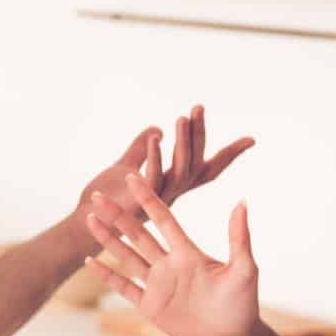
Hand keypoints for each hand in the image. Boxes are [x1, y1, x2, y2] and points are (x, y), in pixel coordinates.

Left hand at [78, 105, 253, 220]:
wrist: (83, 229)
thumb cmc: (107, 201)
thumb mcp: (124, 168)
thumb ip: (140, 149)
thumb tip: (155, 130)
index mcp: (175, 187)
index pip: (208, 167)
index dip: (229, 154)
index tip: (252, 139)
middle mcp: (172, 195)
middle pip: (194, 162)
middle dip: (198, 134)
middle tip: (198, 106)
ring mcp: (158, 201)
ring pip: (178, 170)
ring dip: (180, 143)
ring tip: (181, 118)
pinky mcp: (140, 205)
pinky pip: (153, 178)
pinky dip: (153, 157)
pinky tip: (154, 137)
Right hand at [84, 174, 259, 335]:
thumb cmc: (244, 303)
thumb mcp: (245, 268)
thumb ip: (239, 237)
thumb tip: (242, 202)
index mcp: (189, 252)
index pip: (164, 220)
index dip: (148, 199)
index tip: (133, 177)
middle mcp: (169, 264)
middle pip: (138, 234)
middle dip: (118, 215)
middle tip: (97, 195)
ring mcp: (158, 284)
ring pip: (126, 255)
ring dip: (108, 238)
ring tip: (89, 219)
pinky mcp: (150, 306)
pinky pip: (124, 286)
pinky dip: (106, 274)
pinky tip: (90, 261)